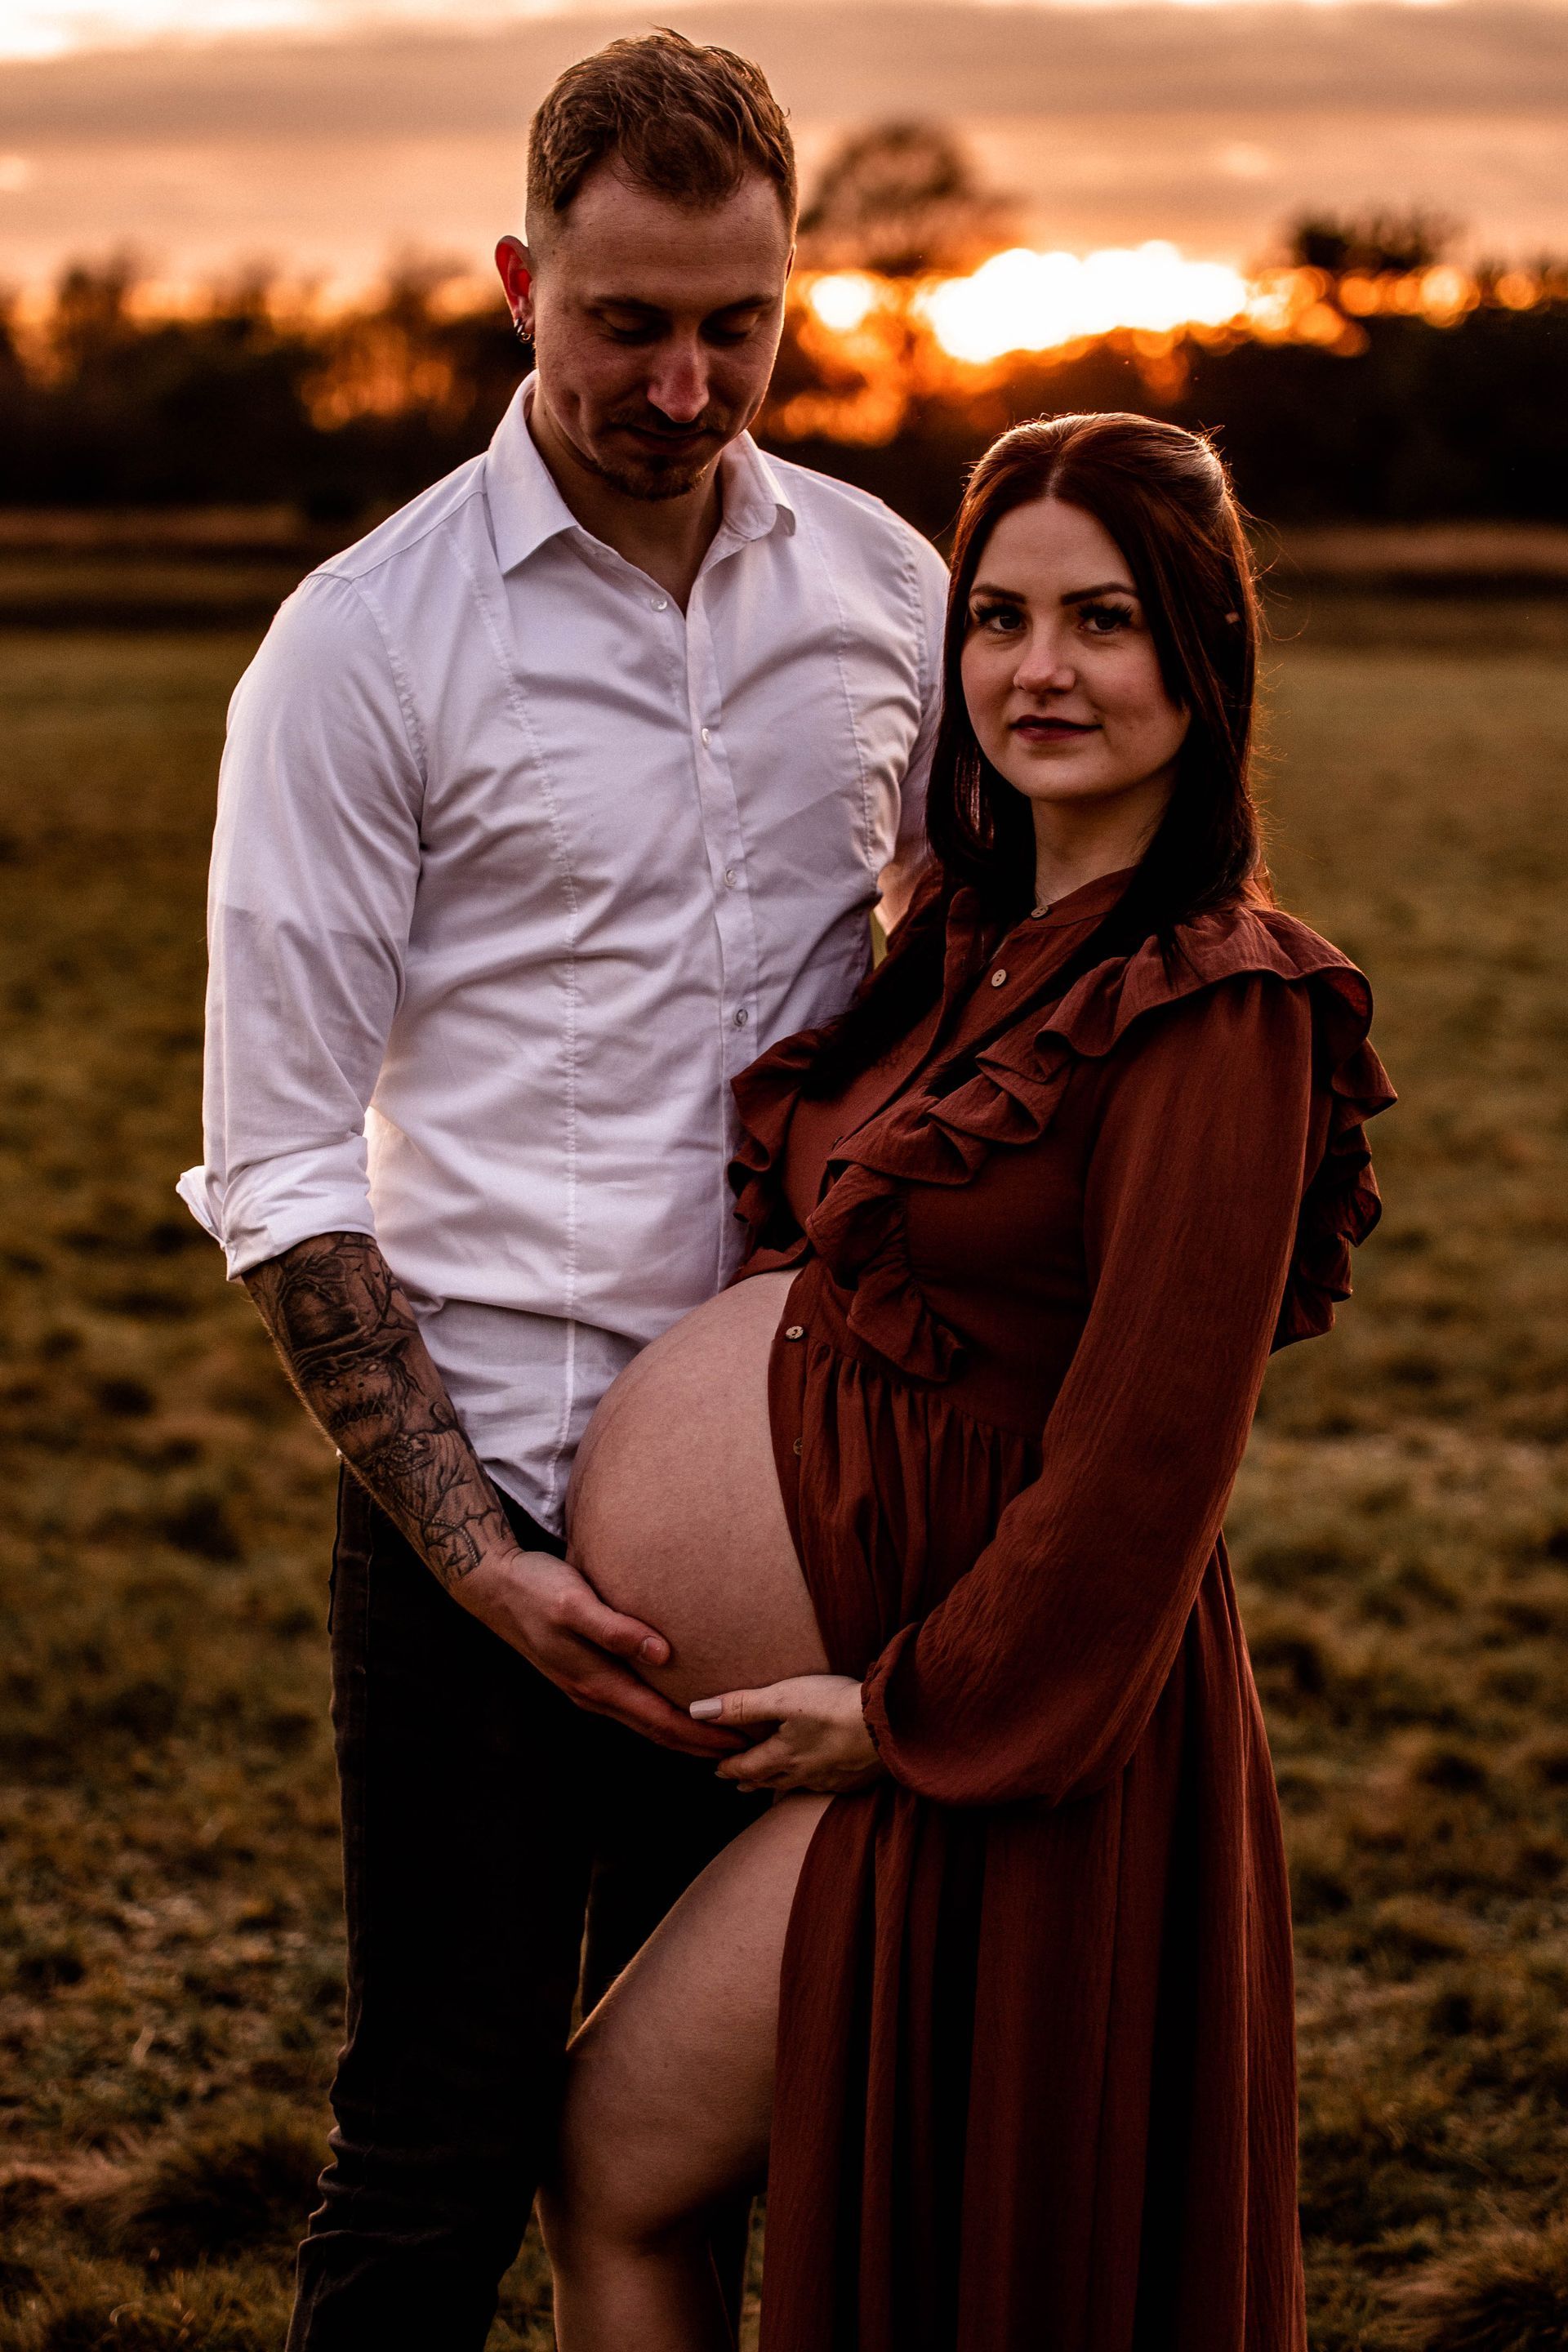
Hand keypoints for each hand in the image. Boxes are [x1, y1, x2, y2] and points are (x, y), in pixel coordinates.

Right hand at [456, 1547, 743, 1758]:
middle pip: (657, 1731)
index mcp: (596, 1682)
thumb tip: (663, 1654)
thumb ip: (616, 1629)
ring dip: (682, 1735)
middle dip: (700, 1745)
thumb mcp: (575, 1603)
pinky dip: (661, 1717)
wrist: (493, 1587)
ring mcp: (588, 1689)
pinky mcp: (586, 1676)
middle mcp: (594, 1694)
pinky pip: (633, 1708)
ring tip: (719, 1738)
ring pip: (645, 1723)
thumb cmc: (537, 1589)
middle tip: (746, 1751)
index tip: (739, 1741)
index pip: (661, 1720)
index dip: (700, 1734)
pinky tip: (676, 1710)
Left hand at [692, 1674, 884, 1793]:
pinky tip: (820, 1781)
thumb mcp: (782, 1698)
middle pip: (770, 1781)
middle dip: (751, 1781)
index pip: (746, 1767)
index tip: (717, 1768)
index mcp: (783, 1757)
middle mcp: (804, 1773)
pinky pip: (826, 1787)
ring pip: (797, 1787)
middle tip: (738, 1784)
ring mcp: (831, 1779)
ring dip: (780, 1788)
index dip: (729, 1767)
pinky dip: (814, 1785)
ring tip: (773, 1791)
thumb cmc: (832, 1706)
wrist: (889, 1724)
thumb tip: (697, 1711)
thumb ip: (741, 1705)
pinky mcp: (855, 1778)